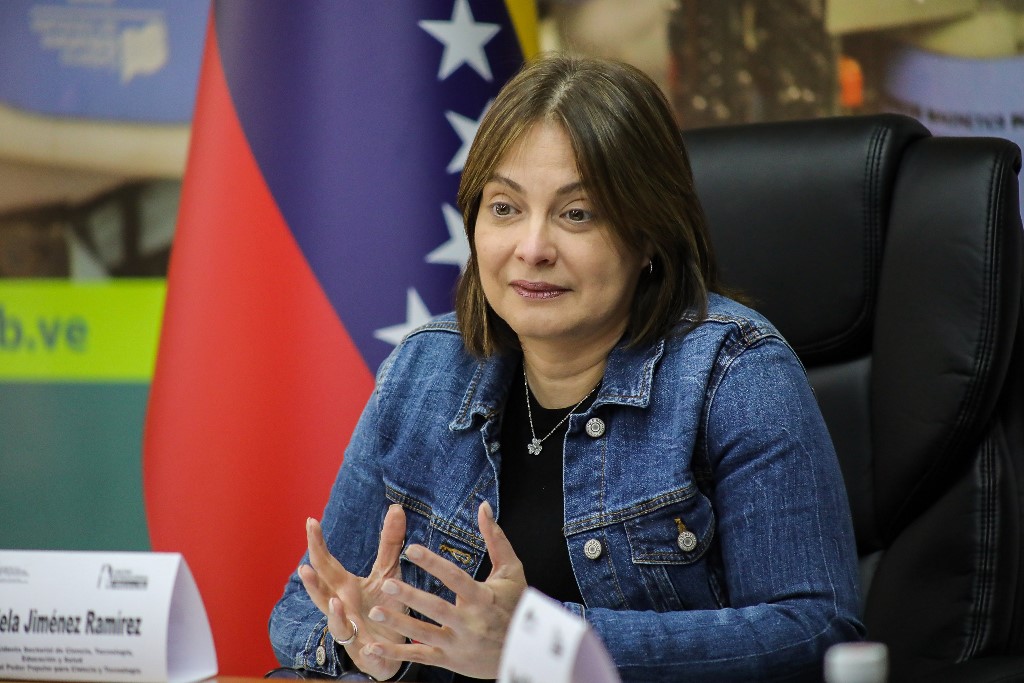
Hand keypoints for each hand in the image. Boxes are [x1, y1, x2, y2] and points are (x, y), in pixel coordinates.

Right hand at [298, 504, 406, 679]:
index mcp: (344, 586)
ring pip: (334, 621)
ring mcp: (349, 628)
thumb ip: (390, 543)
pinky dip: (359, 642)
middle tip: (305, 566)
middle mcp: (340, 605)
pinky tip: (363, 639)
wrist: (392, 647)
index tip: (310, 521)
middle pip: (323, 590)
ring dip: (332, 613)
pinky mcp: (363, 649)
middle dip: (312, 580)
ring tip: (333, 601)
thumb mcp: (388, 572)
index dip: (317, 543)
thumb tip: (397, 508)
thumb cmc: (384, 607)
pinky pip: (358, 645)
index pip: (326, 562)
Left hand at [361, 501, 526, 678]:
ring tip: (376, 612)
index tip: (411, 549)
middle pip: (436, 608)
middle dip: (410, 596)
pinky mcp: (451, 660)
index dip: (433, 563)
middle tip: (386, 584)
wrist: (526, 651)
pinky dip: (396, 654)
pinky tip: (374, 647)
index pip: (455, 578)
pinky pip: (421, 657)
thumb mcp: (511, 570)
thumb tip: (484, 506)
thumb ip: (495, 538)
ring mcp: (459, 644)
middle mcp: (470, 622)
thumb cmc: (517, 604)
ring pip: (424, 634)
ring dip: (399, 623)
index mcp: (483, 598)